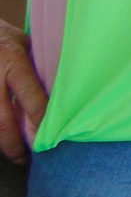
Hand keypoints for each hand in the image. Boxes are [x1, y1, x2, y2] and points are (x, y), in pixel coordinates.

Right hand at [0, 21, 47, 164]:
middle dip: (15, 143)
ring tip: (16, 155)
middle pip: (3, 119)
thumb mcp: (25, 45)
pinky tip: (3, 138)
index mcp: (13, 59)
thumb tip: (59, 97)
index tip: (50, 136)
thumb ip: (36, 68)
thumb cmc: (5, 38)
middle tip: (26, 157)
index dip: (41, 118)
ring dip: (2, 141)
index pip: (30, 94)